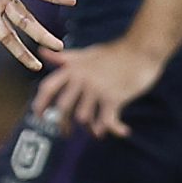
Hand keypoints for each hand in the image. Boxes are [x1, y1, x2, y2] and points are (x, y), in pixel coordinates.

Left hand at [31, 38, 163, 137]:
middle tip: (66, 133)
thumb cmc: (116, 53)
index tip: (39, 115)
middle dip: (63, 124)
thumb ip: (65, 57)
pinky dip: (114, 130)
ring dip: (90, 128)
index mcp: (73, 68)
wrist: (142, 49)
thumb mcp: (87, 53)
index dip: (40, 103)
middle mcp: (82, 79)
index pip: (48, 87)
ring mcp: (97, 89)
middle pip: (63, 108)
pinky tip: (123, 131)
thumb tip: (43, 51)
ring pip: (83, 118)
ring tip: (97, 131)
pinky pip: (106, 122)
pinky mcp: (113, 98)